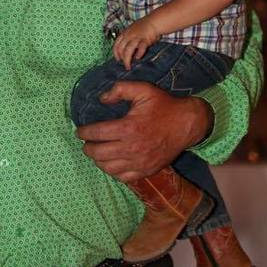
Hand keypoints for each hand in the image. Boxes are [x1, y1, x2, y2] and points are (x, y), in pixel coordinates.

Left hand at [76, 81, 212, 181]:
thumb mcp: (143, 89)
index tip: (79, 131)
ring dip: (98, 161)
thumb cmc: (164, 105)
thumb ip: (120, 90)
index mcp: (128, 127)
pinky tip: (110, 163)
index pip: (97, 133)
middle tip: (85, 142)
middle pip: (99, 153)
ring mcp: (140, 162)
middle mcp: (132, 148)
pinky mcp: (147, 170)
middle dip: (88, 148)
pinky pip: (124, 177)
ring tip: (95, 152)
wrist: (187, 124)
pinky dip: (113, 172)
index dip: (84, 132)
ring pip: (109, 168)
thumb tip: (102, 98)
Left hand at [113, 17, 159, 69]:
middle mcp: (129, 35)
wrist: (154, 22)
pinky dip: (139, 53)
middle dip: (121, 58)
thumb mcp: (132, 31)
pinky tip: (138, 58)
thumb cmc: (143, 27)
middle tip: (125, 65)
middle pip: (121, 48)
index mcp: (124, 33)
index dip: (115, 53)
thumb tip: (126, 51)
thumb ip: (128, 40)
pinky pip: (141, 47)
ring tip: (128, 66)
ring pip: (128, 49)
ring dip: (127, 59)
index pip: (116, 44)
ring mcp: (136, 37)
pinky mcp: (145, 40)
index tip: (117, 59)